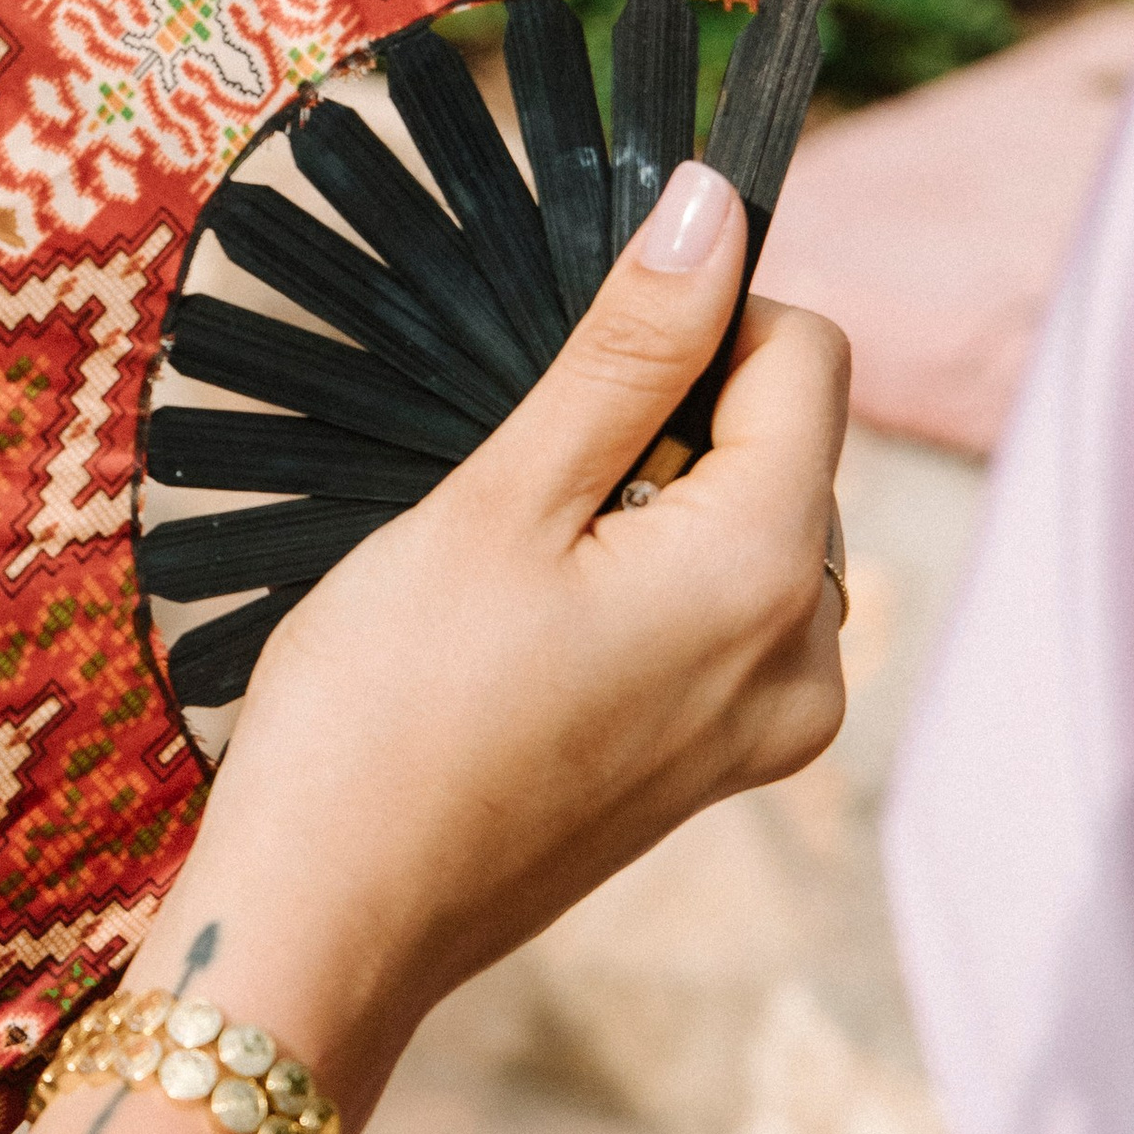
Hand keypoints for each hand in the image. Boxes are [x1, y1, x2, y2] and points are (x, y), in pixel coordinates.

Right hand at [152, 160, 846, 1123]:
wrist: (327, 921)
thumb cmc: (382, 709)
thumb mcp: (499, 500)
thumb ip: (626, 353)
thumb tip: (710, 211)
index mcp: (763, 574)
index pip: (806, 356)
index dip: (693, 319)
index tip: (570, 360)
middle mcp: (804, 657)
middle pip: (782, 446)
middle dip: (665, 424)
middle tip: (514, 492)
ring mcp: (768, 729)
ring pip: (747, 531)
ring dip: (644, 508)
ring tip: (507, 574)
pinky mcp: (718, 770)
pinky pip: (718, 619)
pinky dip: (638, 586)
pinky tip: (522, 631)